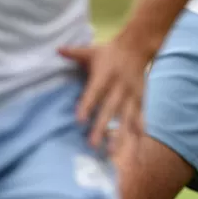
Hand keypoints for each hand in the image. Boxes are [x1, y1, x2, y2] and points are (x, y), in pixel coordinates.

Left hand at [59, 36, 152, 150]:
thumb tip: (56, 49)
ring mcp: (131, 94)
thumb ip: (74, 53)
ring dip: (120, 135)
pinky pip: (140, 116)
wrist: (138, 46)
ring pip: (126, 117)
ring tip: (112, 152)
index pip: (94, 92)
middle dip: (101, 127)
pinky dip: (139, 129)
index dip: (87, 105)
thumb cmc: (110, 51)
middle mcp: (119, 87)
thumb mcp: (92, 51)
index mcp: (105, 75)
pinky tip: (137, 144)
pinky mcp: (140, 98)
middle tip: (92, 145)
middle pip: (110, 109)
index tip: (79, 120)